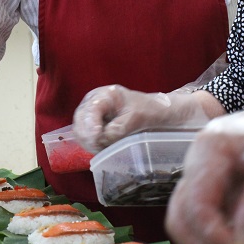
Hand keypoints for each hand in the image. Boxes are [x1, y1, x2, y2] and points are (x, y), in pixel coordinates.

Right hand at [73, 84, 209, 152]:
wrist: (164, 115)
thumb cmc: (153, 110)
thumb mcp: (139, 117)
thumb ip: (120, 127)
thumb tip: (103, 138)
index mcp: (105, 95)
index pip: (90, 110)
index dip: (90, 125)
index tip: (98, 137)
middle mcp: (95, 104)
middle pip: (80, 122)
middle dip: (88, 136)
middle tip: (100, 147)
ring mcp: (94, 117)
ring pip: (81, 132)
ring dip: (90, 143)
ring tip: (104, 148)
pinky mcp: (96, 129)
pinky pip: (87, 139)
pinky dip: (93, 146)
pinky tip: (104, 148)